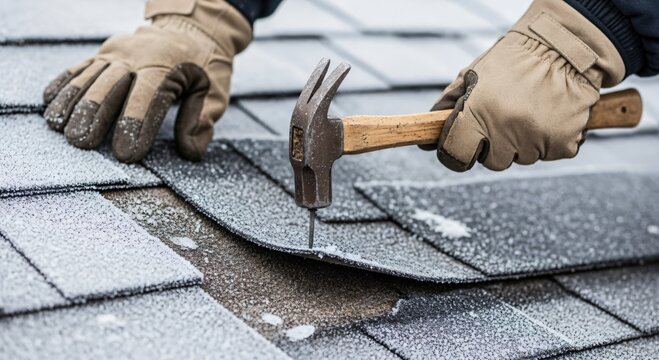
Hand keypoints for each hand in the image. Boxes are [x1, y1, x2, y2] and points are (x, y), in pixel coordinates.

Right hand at [43, 0, 251, 162]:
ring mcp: (117, 53)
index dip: (135, 126)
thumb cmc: (205, 67)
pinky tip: (50, 105)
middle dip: (94, 115)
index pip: (147, 98)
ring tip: (60, 129)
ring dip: (72, 103)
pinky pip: (80, 68)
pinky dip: (64, 85)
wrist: (191, 29)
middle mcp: (137, 57)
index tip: (126, 154)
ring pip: (89, 77)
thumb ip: (202, 121)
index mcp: (166, 67)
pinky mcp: (104, 53)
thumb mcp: (214, 92)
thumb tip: (190, 153)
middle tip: (82, 143)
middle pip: (110, 86)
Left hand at [430, 0, 624, 171]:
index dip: (454, 152)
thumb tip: (427, 139)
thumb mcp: (470, 76)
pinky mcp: (564, 145)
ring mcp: (537, 141)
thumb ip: (447, 107)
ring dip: (522, 141)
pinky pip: (548, 153)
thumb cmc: (512, 61)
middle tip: (503, 116)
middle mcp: (507, 132)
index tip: (460, 145)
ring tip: (529, 109)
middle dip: (494, 145)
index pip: (455, 155)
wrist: (565, 47)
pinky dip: (548, 140)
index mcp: (479, 114)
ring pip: (522, 158)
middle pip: (492, 161)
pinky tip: (548, 114)